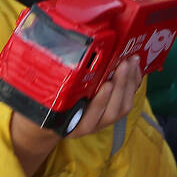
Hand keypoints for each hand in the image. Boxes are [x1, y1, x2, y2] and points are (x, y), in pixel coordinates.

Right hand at [7, 57, 142, 176]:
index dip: (99, 104)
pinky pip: (128, 101)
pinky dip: (133, 84)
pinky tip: (134, 67)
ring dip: (129, 83)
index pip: (89, 119)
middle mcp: (88, 127)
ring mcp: (102, 120)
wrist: (48, 116)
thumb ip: (47, 80)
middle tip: (123, 64)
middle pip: (111, 112)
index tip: (105, 85)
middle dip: (120, 87)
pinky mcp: (112, 111)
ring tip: (130, 61)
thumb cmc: (45, 99)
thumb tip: (42, 50)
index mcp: (70, 125)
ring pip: (122, 108)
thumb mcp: (44, 93)